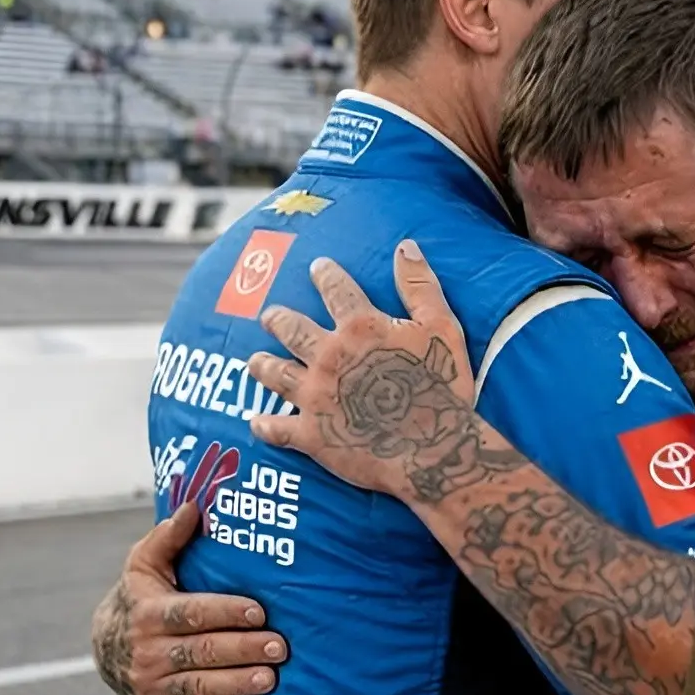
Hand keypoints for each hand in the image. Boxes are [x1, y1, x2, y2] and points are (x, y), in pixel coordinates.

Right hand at [88, 498, 288, 694]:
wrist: (104, 649)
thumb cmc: (138, 596)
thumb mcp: (144, 562)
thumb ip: (169, 535)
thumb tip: (194, 505)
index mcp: (148, 613)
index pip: (192, 613)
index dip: (226, 613)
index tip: (259, 612)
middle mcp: (147, 652)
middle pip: (202, 651)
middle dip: (243, 649)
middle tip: (279, 647)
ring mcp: (149, 687)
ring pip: (199, 686)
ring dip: (237, 684)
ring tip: (270, 678)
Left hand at [248, 243, 494, 504]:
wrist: (432, 448)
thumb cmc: (441, 385)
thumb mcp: (441, 326)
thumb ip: (419, 284)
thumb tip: (405, 246)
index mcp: (360, 327)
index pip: (336, 290)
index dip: (326, 275)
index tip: (317, 266)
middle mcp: (329, 356)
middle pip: (294, 331)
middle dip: (279, 320)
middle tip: (268, 314)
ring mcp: (316, 396)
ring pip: (278, 375)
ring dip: (263, 366)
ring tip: (253, 361)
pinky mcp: (313, 435)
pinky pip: (280, 429)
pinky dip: (266, 426)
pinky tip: (255, 423)